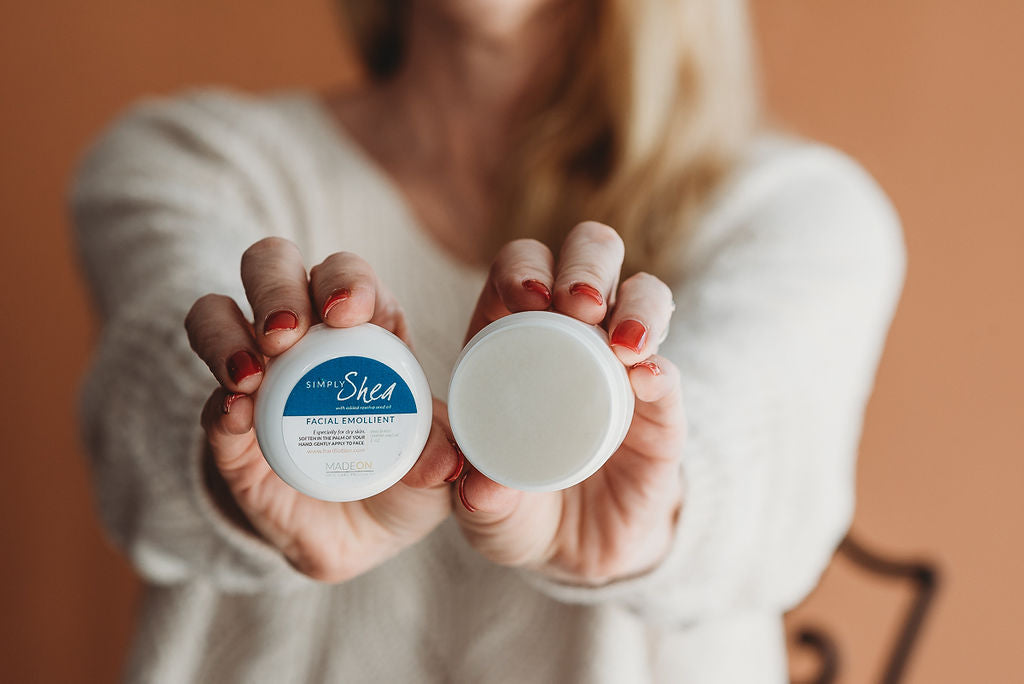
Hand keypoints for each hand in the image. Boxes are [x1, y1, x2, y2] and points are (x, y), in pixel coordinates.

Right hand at [185, 238, 460, 581]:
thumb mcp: (436, 472)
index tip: (347, 311)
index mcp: (365, 329)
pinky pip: (207, 403)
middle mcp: (303, 338)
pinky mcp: (225, 429)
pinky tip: (236, 415)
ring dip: (226, 334)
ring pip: (216, 316)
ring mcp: (256, 377)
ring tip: (250, 374)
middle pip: (272, 269)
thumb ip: (441, 458)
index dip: (345, 280)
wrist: (359, 540)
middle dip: (275, 287)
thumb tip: (440, 463)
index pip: (346, 278)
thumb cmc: (405, 482)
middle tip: (286, 333)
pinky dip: (218, 404)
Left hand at [454, 222, 684, 585]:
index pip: (523, 270)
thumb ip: (477, 497)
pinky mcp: (663, 411)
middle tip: (579, 303)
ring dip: (638, 305)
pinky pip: (669, 375)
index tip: (524, 298)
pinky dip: (662, 370)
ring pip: (644, 297)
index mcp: (515, 336)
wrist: (574, 552)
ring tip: (625, 341)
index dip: (524, 268)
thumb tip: (481, 488)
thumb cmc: (515, 509)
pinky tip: (648, 380)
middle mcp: (574, 335)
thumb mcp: (485, 508)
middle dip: (587, 264)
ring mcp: (624, 365)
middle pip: (591, 258)